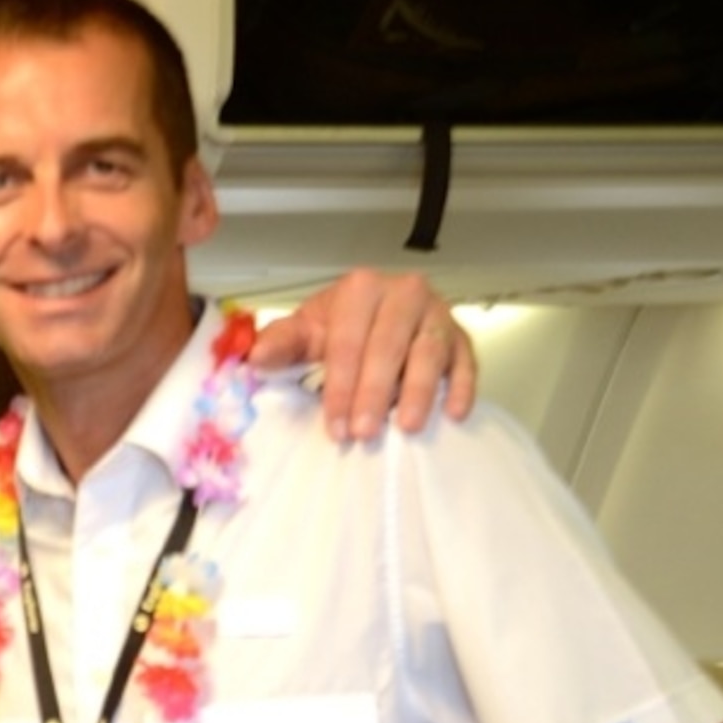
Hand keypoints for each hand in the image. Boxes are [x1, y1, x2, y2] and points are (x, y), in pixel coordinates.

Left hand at [253, 268, 477, 441]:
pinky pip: (466, 360)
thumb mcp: (306, 332)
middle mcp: (404, 292)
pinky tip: (454, 414)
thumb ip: (281, 343)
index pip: (348, 342)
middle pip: (388, 346)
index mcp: (360, 289)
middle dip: (374, 393)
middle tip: (365, 433)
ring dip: (419, 392)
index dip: (340, 386)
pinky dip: (462, 386)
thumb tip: (256, 357)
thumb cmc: (338, 327)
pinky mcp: (461, 335)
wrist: (377, 314)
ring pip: (429, 352)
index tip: (335, 427)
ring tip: (406, 427)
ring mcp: (437, 313)